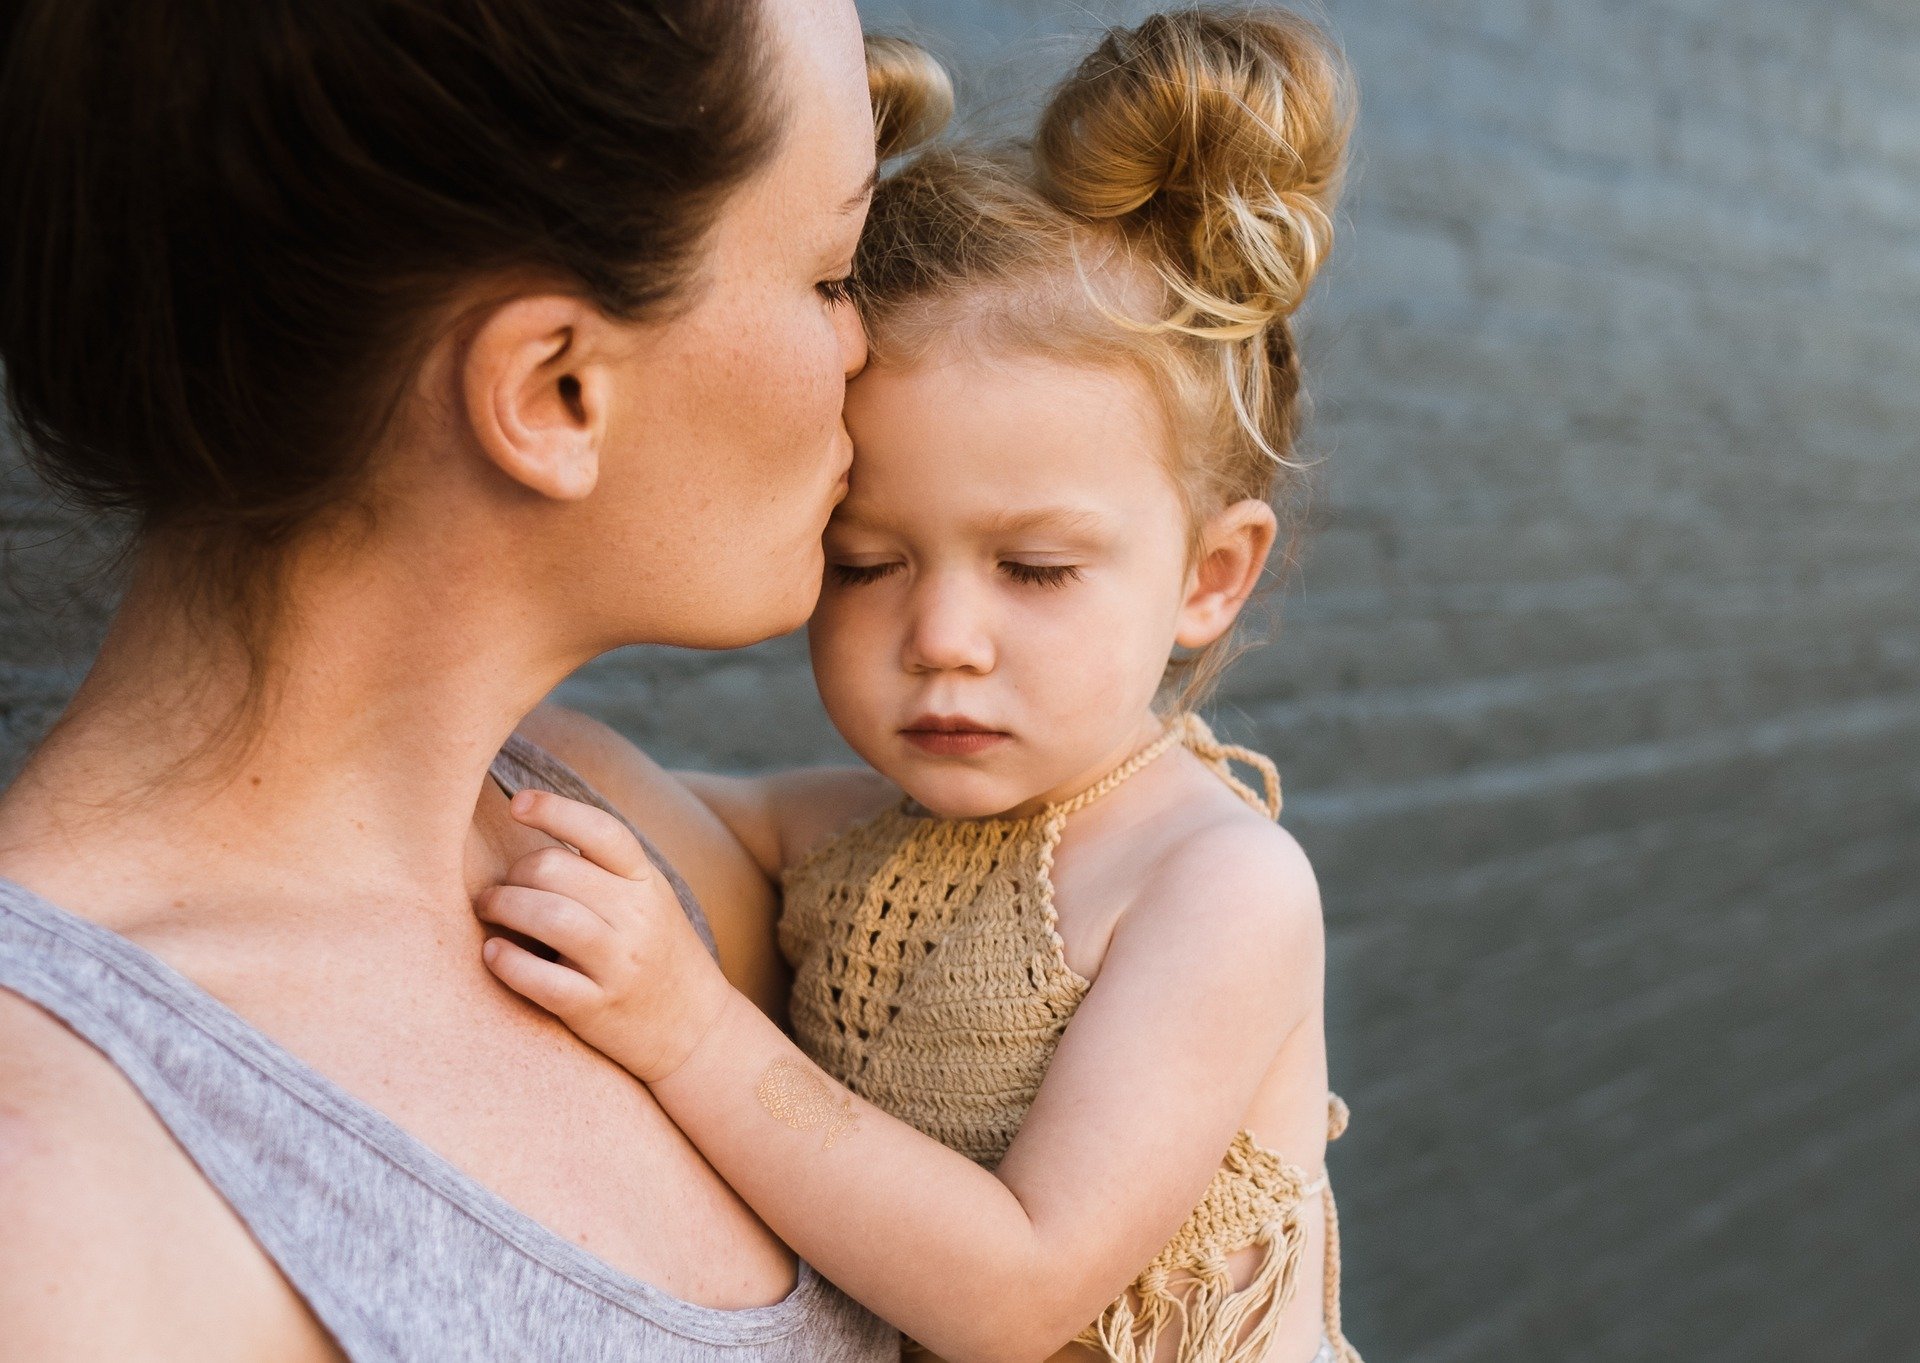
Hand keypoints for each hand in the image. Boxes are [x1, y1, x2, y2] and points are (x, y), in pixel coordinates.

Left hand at [476, 789, 737, 1082]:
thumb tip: (536, 834)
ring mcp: (618, 964)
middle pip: (554, 868)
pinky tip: (493, 953)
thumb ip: (603, 871)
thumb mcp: (648, 901)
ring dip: (502, 905)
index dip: (553, 809)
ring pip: (547, 915)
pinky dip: (506, 961)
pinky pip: (540, 979)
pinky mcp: (596, 1008)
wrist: (697, 1030)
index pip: (600, 830)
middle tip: (499, 888)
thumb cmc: (658, 955)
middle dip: (513, 873)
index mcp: (647, 882)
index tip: (517, 804)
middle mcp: (637, 917)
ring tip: (488, 910)